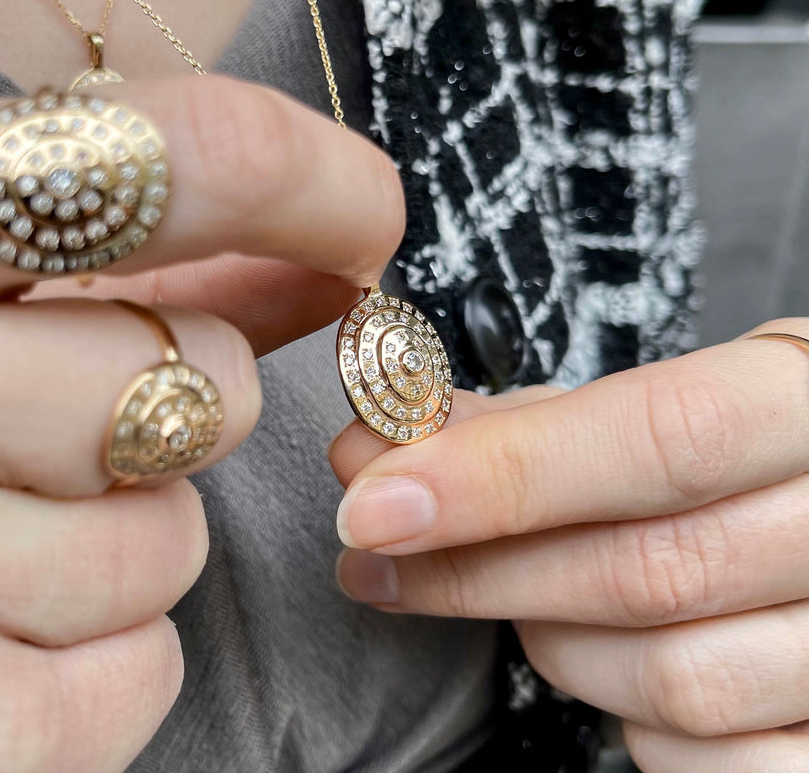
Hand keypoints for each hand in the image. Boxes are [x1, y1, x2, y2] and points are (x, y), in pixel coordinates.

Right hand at [0, 74, 403, 771]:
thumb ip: (95, 244)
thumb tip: (308, 256)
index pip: (181, 159)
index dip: (318, 180)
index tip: (360, 215)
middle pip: (206, 377)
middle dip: (169, 389)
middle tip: (42, 404)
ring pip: (175, 536)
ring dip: (114, 523)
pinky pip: (139, 672)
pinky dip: (91, 650)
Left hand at [330, 329, 808, 772]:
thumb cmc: (750, 443)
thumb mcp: (672, 391)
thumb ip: (536, 421)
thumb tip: (387, 449)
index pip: (657, 440)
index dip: (501, 475)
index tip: (377, 500)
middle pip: (646, 571)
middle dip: (477, 568)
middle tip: (377, 550)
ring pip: (672, 681)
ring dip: (550, 636)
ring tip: (519, 589)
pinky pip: (708, 760)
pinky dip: (624, 715)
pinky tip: (607, 653)